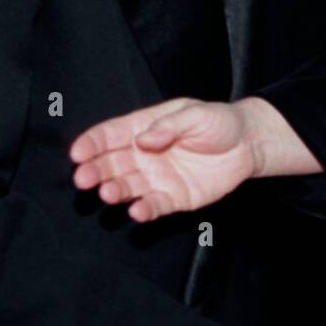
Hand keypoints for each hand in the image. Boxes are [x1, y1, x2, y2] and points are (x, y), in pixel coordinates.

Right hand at [70, 98, 257, 222]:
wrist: (248, 144)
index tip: (77, 153)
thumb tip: (143, 140)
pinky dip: (144, 210)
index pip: (110, 135)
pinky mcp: (173, 198)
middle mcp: (144, 155)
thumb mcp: (195, 114)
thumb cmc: (219, 122)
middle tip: (83, 178)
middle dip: (95, 170)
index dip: (92, 143)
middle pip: (112, 163)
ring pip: (128, 187)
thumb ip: (169, 126)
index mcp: (144, 128)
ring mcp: (157, 178)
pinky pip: (154, 206)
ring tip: (107, 193)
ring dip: (116, 191)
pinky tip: (136, 212)